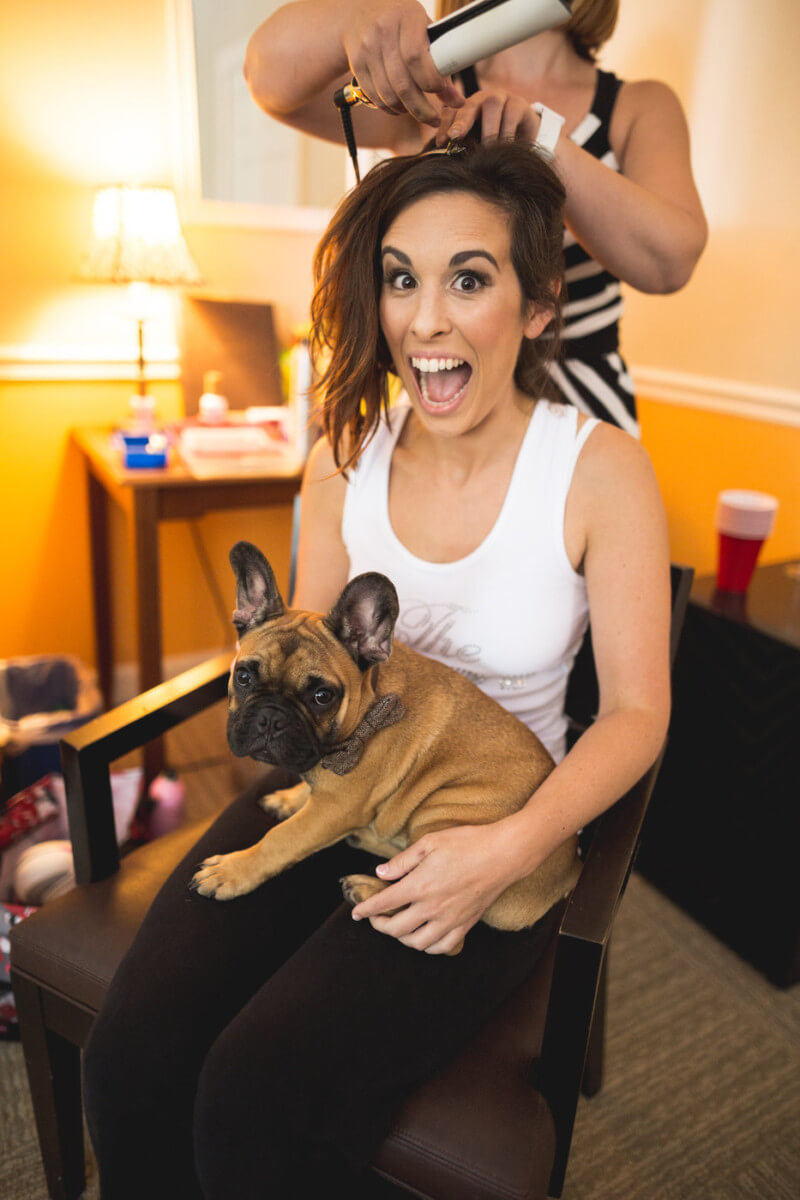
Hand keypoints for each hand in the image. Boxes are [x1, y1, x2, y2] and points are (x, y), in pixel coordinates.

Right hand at [343, 0, 462, 122]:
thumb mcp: (423, 29)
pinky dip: (391, 108)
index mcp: (406, 17)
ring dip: (407, 110)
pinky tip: (401, 108)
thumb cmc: (402, 22)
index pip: (416, 57)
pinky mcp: (357, 64)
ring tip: (420, 112)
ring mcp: (367, 48)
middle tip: (435, 119)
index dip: (431, 80)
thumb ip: (440, 61)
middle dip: (422, 108)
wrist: (359, 11)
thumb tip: (456, 101)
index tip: (441, 91)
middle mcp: (383, 31)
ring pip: (389, 94)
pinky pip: (375, 97)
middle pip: (403, 83)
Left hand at [350, 822, 514, 954]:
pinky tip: (424, 937)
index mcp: (419, 885)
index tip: (357, 912)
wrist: (502, 855)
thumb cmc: (467, 843)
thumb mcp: (430, 842)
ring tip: (398, 927)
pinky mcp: (465, 925)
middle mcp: (431, 908)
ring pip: (417, 943)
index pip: (384, 903)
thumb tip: (381, 872)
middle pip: (396, 928)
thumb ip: (402, 861)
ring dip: (402, 938)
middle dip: (379, 925)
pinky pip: (442, 947)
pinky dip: (428, 946)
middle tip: (375, 918)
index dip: (366, 909)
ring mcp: (449, 920)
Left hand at [435, 87, 538, 145]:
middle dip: (461, 121)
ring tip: (487, 148)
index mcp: (466, 109)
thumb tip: (447, 161)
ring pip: (492, 105)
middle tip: (455, 136)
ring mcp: (501, 98)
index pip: (450, 113)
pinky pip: (511, 114)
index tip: (440, 143)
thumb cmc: (494, 141)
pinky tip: (505, 146)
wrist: (524, 133)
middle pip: (468, 105)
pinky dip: (507, 132)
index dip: (444, 126)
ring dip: (488, 128)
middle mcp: (481, 100)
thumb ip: (463, 148)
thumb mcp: (476, 144)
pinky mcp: (518, 104)